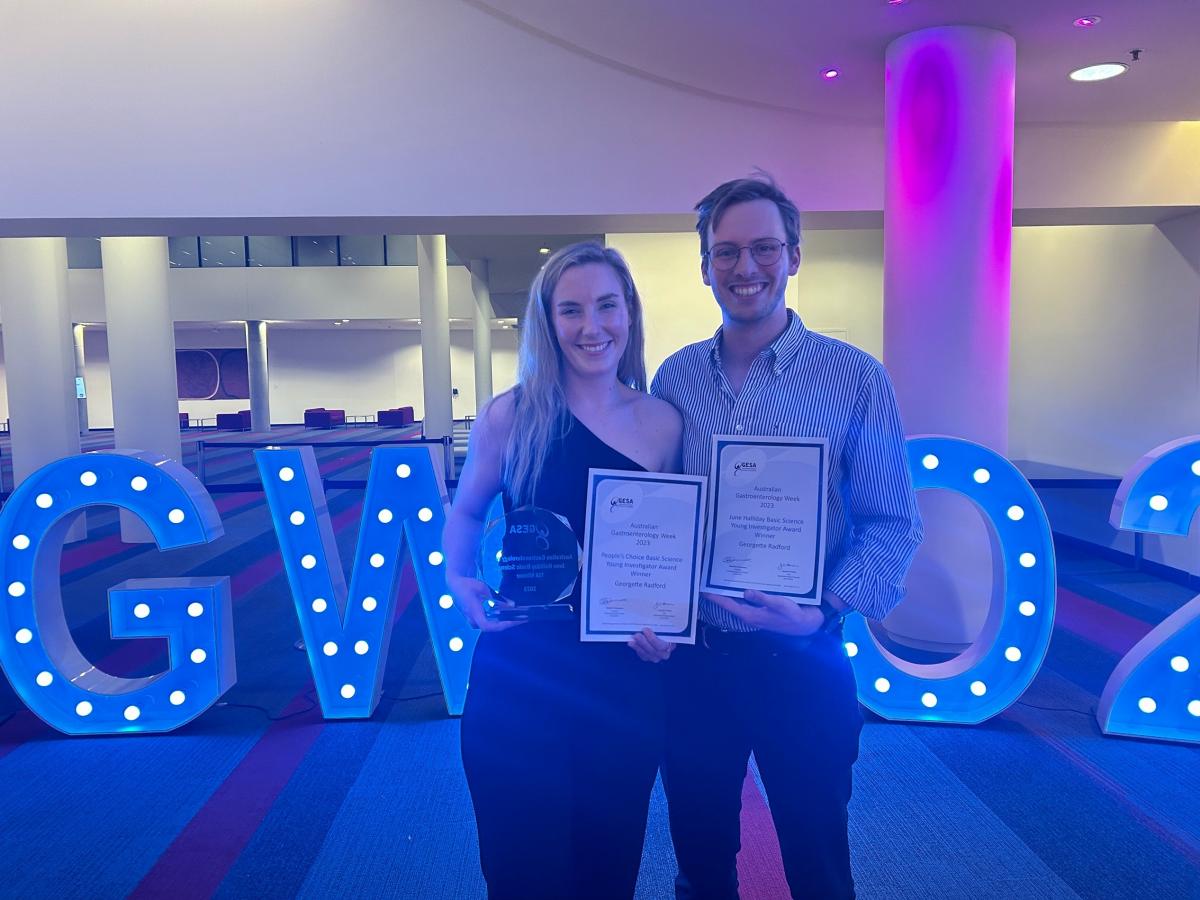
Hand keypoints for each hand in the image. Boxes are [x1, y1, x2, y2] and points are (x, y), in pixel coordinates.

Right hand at [446, 575, 523, 631]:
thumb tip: (512, 605)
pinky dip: (499, 618)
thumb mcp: (484, 589)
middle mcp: (473, 619)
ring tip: (518, 615)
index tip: (514, 621)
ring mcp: (473, 620)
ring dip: (504, 621)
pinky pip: (488, 621)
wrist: (455, 584)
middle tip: (522, 617)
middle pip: (493, 627)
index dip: (502, 625)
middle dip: (508, 623)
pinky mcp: (475, 618)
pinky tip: (508, 612)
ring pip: (491, 625)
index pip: (488, 626)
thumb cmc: (468, 585)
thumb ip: (498, 598)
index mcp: (474, 613)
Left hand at [628, 627, 674, 662]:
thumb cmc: (665, 630)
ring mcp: (656, 657)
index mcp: (671, 645)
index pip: (661, 645)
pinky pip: (642, 655)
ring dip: (638, 646)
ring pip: (646, 654)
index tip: (645, 629)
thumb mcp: (665, 627)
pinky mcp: (648, 658)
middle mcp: (664, 654)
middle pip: (653, 651)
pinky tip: (631, 643)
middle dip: (643, 642)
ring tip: (632, 638)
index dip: (652, 638)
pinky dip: (636, 648)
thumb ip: (662, 624)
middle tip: (637, 634)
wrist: (663, 636)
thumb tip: (656, 615)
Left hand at [703, 589, 823, 636]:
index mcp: (751, 615)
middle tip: (709, 579)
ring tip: (721, 578)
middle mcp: (750, 615)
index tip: (704, 589)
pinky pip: (747, 600)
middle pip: (730, 603)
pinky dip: (741, 592)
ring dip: (730, 591)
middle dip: (719, 593)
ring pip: (738, 601)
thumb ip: (762, 598)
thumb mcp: (779, 604)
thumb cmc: (793, 615)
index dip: (715, 597)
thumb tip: (745, 591)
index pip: (728, 605)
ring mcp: (755, 613)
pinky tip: (741, 583)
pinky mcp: (761, 610)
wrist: (805, 624)